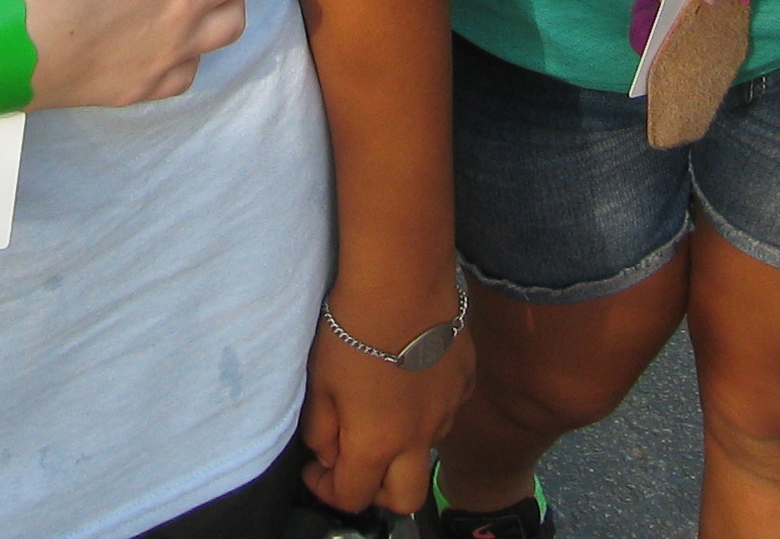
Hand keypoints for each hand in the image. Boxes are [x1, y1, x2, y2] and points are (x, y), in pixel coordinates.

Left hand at [299, 294, 466, 514]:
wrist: (403, 280)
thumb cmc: (353, 329)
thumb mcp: (320, 381)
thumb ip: (322, 429)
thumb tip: (328, 454)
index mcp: (376, 445)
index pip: (352, 497)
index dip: (326, 490)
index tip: (315, 469)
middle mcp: (419, 439)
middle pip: (404, 500)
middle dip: (376, 493)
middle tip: (354, 461)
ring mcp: (448, 411)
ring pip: (427, 453)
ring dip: (403, 449)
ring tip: (381, 410)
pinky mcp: (465, 381)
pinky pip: (447, 413)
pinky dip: (426, 412)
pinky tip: (409, 380)